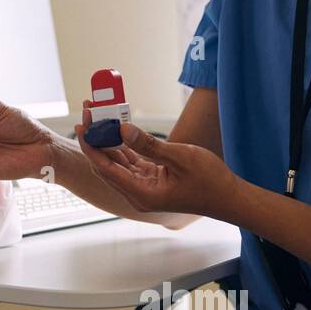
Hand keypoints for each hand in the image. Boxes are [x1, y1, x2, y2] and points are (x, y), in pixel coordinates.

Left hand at [75, 108, 240, 219]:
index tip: (81, 125)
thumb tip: (122, 129)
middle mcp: (138, 193)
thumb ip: (149, 145)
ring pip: (117, 162)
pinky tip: (115, 127)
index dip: (90, 146)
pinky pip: (130, 162)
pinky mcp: (150, 180)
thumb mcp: (181, 158)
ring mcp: (143, 187)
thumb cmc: (210, 181)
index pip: (105, 169)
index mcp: (142, 194)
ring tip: (98, 114)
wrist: (228, 197)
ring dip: (107, 140)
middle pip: (106, 164)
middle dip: (95, 138)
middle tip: (88, 112)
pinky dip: (122, 145)